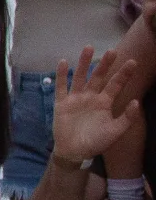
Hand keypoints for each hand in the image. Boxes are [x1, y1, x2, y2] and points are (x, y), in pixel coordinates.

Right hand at [53, 46, 144, 161]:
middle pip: (99, 77)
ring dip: (84, 63)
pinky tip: (63, 62)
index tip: (133, 62)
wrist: (75, 151)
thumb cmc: (96, 142)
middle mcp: (91, 97)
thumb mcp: (116, 132)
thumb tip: (137, 101)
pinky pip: (62, 86)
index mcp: (105, 103)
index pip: (116, 85)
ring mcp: (76, 98)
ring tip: (88, 48)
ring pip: (81, 77)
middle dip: (106, 64)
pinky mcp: (62, 103)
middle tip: (112, 51)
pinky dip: (62, 75)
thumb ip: (127, 118)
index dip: (124, 74)